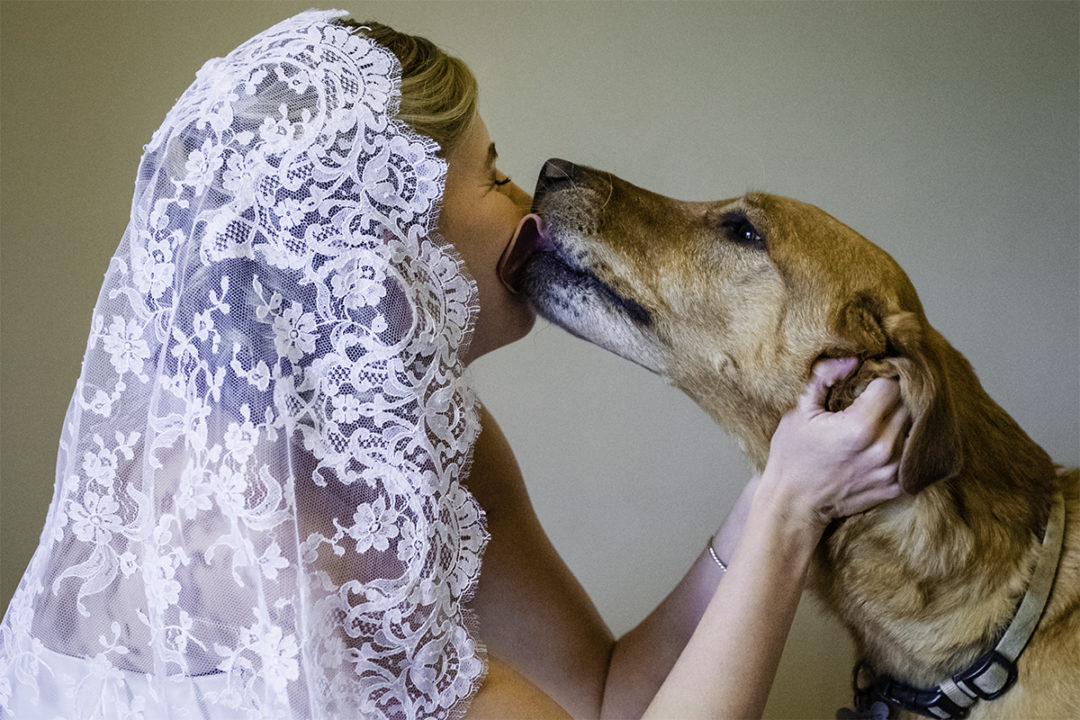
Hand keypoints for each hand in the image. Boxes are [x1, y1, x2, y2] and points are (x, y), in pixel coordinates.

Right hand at [760, 357, 909, 532]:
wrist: (795, 505)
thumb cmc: (792, 456)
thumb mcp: (798, 411)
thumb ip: (824, 378)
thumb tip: (850, 359)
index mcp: (860, 426)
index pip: (892, 385)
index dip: (880, 376)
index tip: (867, 379)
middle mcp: (884, 449)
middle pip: (909, 404)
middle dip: (894, 395)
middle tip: (873, 395)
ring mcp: (894, 470)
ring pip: (917, 427)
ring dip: (903, 418)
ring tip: (880, 417)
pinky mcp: (899, 486)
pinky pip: (914, 453)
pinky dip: (904, 442)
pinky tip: (884, 439)